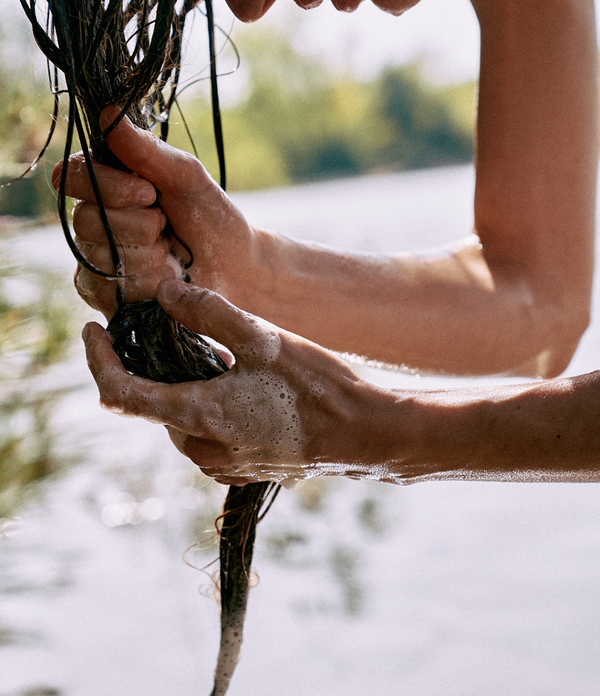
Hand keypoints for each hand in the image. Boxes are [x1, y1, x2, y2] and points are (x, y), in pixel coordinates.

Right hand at [53, 106, 257, 317]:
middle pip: (86, 221)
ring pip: (99, 257)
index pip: (72, 177)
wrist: (235, 268)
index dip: (107, 186)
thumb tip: (109, 113)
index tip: (149, 191)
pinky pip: (109, 290)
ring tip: (171, 254)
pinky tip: (167, 277)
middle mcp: (93, 220)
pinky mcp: (105, 295)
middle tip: (167, 226)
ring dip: (147, 255)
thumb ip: (148, 152)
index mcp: (106, 183)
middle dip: (138, 225)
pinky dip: (147, 283)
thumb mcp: (187, 177)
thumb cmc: (210, 217)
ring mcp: (96, 260)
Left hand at [82, 279, 377, 484]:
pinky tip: (234, 380)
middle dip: (146, 368)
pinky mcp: (244, 466)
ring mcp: (223, 463)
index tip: (94, 330)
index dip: (97, 361)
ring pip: (180, 418)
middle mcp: (202, 448)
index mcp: (198, 416)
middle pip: (150, 404)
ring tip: (205, 351)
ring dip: (179, 385)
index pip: (120, 394)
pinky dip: (205, 404)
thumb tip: (165, 292)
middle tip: (160, 329)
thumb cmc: (317, 388)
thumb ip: (208, 313)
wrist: (365, 435)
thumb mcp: (262, 339)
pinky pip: (207, 432)